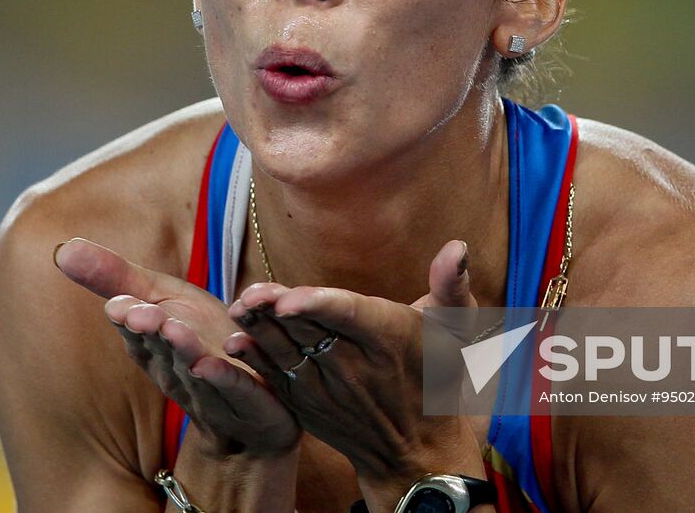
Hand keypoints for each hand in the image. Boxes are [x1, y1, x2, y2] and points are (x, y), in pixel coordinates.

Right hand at [53, 237, 299, 457]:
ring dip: (185, 351)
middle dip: (153, 332)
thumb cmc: (203, 338)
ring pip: (196, 371)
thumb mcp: (164, 299)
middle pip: (164, 351)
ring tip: (175, 330)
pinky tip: (219, 361)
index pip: (138, 334)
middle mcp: (178, 373)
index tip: (120, 306)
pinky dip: (229, 378)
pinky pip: (238, 392)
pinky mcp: (249, 403)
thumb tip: (64, 249)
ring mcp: (212, 392)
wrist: (255, 390)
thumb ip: (117, 277)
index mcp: (155, 349)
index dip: (130, 321)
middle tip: (142, 313)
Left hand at [225, 240, 482, 490]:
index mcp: (390, 338)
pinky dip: (257, 361)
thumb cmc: (437, 375)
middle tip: (251, 294)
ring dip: (260, 331)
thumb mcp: (455, 330)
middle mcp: (356, 367)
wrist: (416, 448)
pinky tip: (237, 341)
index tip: (287, 300)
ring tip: (241, 307)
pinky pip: (278, 379)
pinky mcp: (309, 405)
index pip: (349, 316)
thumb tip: (457, 245)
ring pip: (289, 353)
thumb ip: (452, 285)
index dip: (317, 306)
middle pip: (310, 331)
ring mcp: (329, 389)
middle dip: (276, 312)